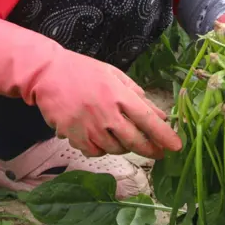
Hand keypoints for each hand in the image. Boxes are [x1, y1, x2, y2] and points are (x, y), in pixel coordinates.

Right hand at [30, 51, 181, 158]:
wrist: (48, 74)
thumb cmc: (84, 71)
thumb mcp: (114, 75)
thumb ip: (138, 96)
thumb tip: (161, 114)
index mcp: (119, 95)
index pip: (148, 120)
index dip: (164, 136)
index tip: (176, 147)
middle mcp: (106, 113)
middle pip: (135, 141)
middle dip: (150, 150)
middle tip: (158, 153)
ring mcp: (89, 127)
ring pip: (116, 149)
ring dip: (124, 146)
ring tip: (121, 135)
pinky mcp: (74, 136)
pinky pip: (96, 152)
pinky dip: (102, 149)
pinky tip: (101, 137)